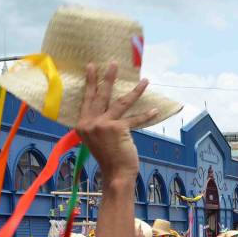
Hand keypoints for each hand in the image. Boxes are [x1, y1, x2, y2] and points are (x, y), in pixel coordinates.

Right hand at [75, 62, 157, 182]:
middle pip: (101, 95)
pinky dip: (147, 115)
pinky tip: (155, 109)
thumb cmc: (108, 157)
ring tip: (144, 80)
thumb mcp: (96, 139)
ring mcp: (103, 125)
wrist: (115, 174)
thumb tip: (107, 109)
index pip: (87, 98)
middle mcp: (90, 122)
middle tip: (113, 62)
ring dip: (135, 91)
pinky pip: (135, 119)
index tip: (92, 66)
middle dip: (108, 77)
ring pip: (121, 102)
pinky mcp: (118, 129)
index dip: (90, 82)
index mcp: (82, 124)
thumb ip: (97, 124)